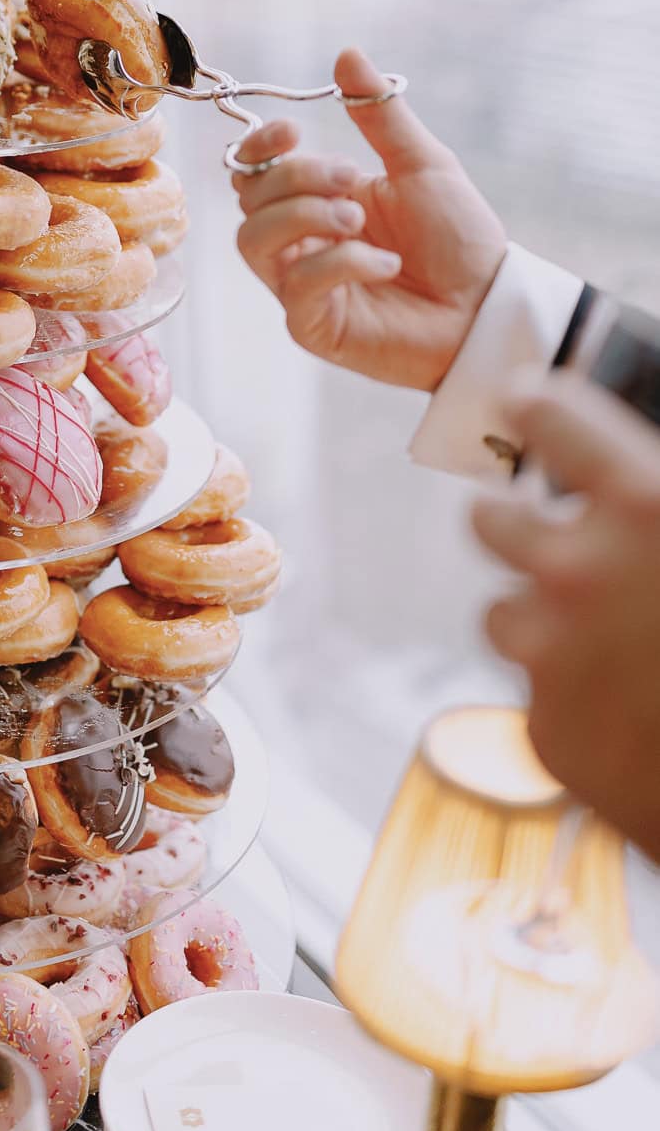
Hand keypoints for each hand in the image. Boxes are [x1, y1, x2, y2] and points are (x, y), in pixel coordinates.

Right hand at [232, 46, 506, 390]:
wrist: (490, 305)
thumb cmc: (459, 238)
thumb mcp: (421, 164)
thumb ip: (379, 115)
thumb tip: (347, 54)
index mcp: (318, 199)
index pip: (253, 170)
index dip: (258, 147)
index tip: (292, 131)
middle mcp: (300, 241)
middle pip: (249, 197)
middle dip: (295, 178)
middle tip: (352, 178)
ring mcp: (301, 285)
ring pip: (253, 239)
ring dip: (303, 216)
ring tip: (358, 219)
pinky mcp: (313, 326)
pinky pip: (297, 285)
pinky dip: (340, 263)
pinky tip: (387, 265)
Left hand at [474, 375, 659, 861]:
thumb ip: (658, 490)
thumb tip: (636, 481)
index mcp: (645, 502)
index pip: (548, 414)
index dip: (535, 406)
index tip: (524, 404)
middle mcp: (580, 568)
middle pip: (488, 520)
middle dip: (515, 529)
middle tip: (553, 544)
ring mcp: (553, 651)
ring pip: (505, 614)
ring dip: (541, 622)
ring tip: (606, 643)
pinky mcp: (546, 726)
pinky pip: (538, 692)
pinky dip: (573, 695)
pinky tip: (627, 708)